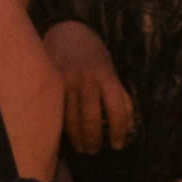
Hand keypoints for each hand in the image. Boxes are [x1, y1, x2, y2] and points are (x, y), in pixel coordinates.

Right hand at [44, 22, 135, 152]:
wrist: (67, 30)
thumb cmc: (93, 53)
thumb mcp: (111, 70)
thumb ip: (120, 96)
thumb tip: (129, 123)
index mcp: (107, 77)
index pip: (117, 110)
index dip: (119, 131)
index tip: (118, 145)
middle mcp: (87, 81)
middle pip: (91, 119)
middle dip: (94, 140)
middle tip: (95, 151)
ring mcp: (67, 83)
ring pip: (71, 119)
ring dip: (77, 138)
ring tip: (81, 148)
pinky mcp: (52, 84)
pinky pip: (58, 111)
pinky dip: (62, 126)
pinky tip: (65, 135)